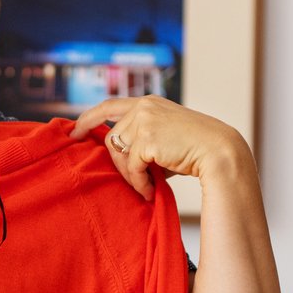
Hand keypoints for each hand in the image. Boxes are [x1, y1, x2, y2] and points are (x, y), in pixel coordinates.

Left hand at [69, 97, 250, 200]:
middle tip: (134, 182)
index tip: (74, 131)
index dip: (88, 117)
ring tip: (144, 186)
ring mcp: (144, 120)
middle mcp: (143, 106)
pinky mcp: (147, 138)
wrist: (219, 151)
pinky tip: (150, 190)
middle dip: (118, 164)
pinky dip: (139, 182)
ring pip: (118, 154)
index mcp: (148, 102)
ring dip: (130, 175)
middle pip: (111, 138)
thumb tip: (120, 163)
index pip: (109, 105)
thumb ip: (142, 142)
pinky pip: (131, 167)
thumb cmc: (194, 150)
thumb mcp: (164, 138)